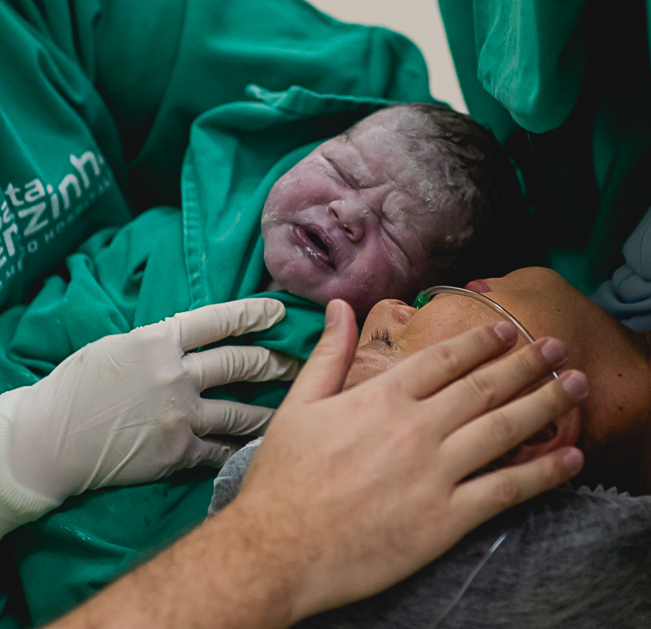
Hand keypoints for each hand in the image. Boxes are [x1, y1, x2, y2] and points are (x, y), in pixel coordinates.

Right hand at [0, 297, 293, 574]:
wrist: (47, 440)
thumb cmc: (71, 389)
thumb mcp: (113, 348)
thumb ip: (155, 344)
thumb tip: (187, 342)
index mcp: (156, 340)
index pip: (217, 321)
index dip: (253, 315)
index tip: (279, 314)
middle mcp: (174, 374)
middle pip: (240, 364)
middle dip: (276, 362)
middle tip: (300, 363)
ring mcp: (178, 415)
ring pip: (241, 411)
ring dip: (271, 409)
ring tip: (293, 408)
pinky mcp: (176, 452)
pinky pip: (221, 450)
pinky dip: (241, 448)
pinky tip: (260, 447)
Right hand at [232, 299, 585, 623]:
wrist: (280, 546)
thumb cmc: (284, 477)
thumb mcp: (298, 404)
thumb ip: (328, 354)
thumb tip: (340, 308)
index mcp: (380, 397)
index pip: (443, 359)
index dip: (479, 341)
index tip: (504, 329)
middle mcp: (415, 428)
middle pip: (484, 387)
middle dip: (525, 362)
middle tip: (554, 347)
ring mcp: (435, 473)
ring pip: (504, 429)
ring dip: (545, 403)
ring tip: (572, 384)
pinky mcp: (446, 518)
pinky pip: (506, 489)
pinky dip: (543, 473)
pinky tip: (569, 459)